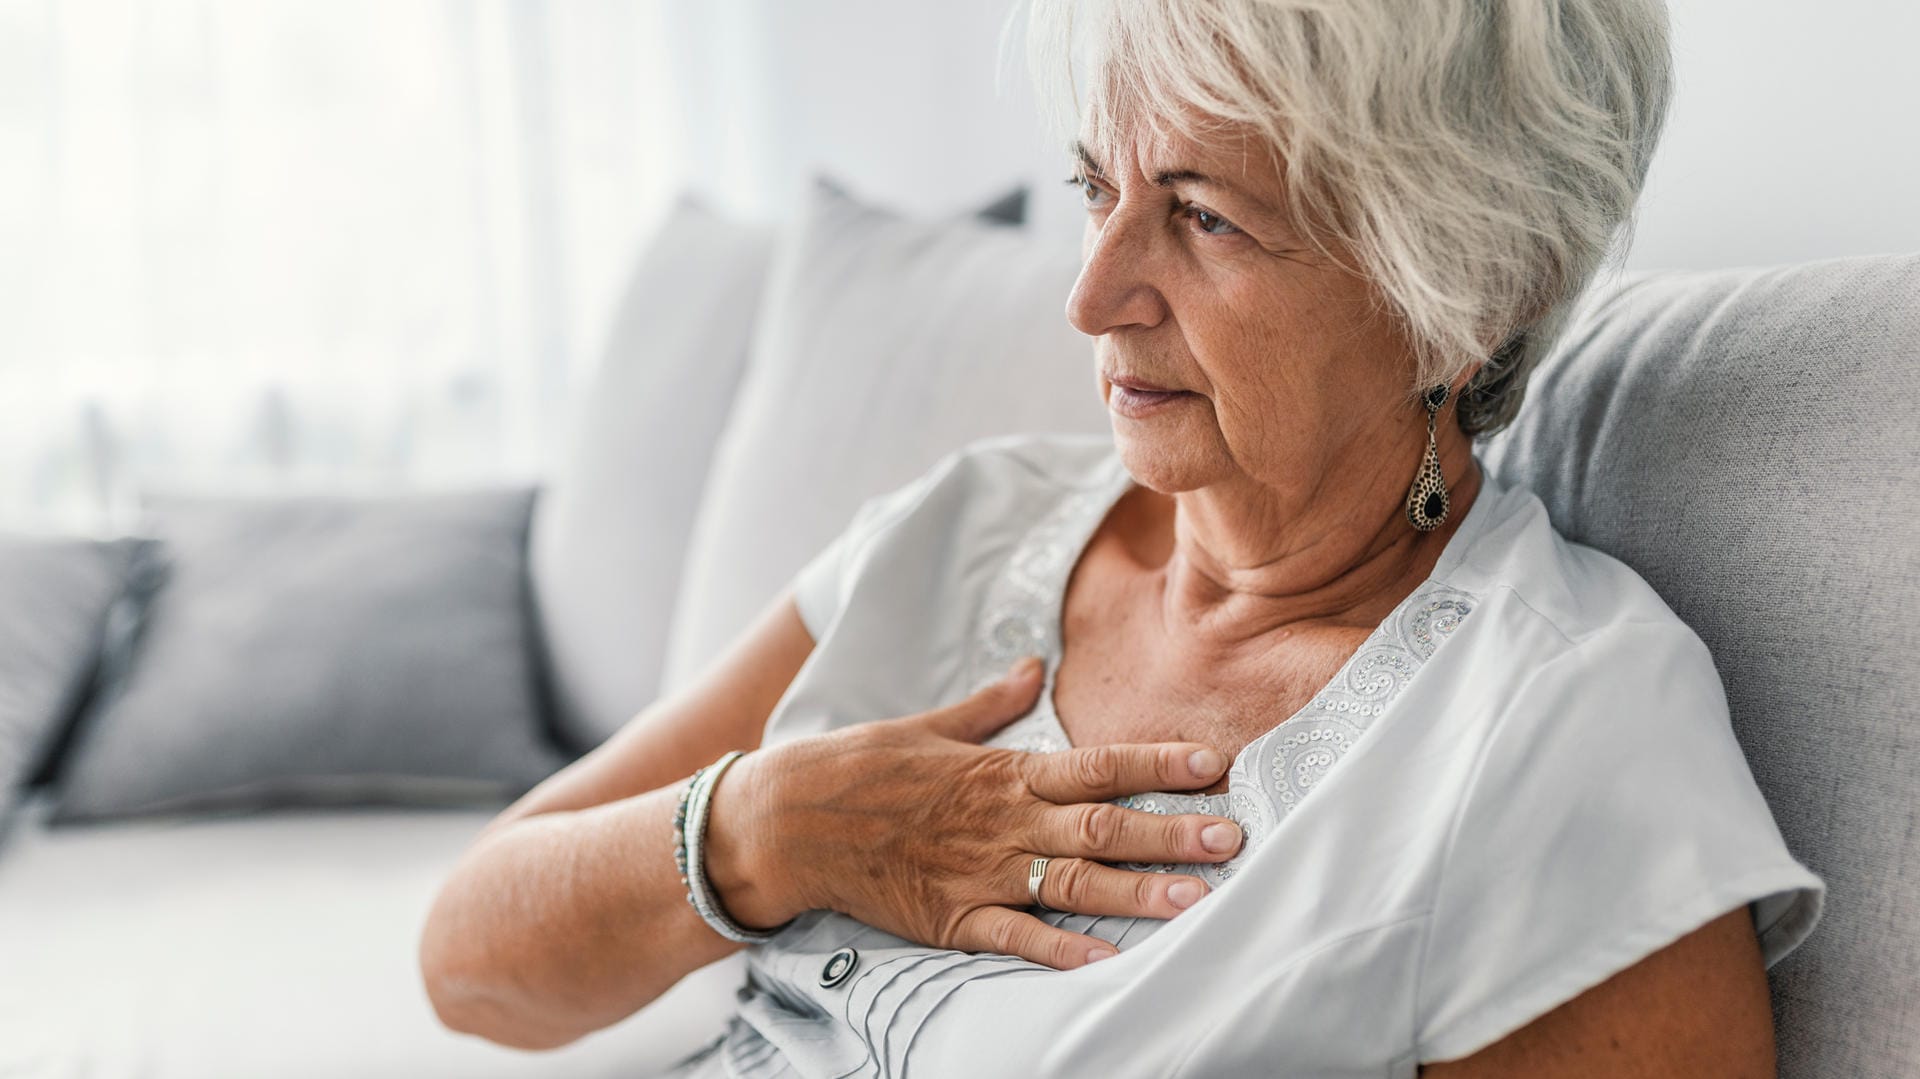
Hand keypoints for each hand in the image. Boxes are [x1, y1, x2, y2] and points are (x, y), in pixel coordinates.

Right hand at [706, 656, 1244, 969]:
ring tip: (1197, 901)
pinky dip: (1063, 952)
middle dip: (1172, 832)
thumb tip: (1032, 668)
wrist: (789, 821)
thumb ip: (990, 705)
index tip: (1213, 764)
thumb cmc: (859, 768)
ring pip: (1074, 885)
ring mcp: (980, 873)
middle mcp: (1003, 823)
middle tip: (1233, 839)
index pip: (1097, 765)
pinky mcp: (952, 918)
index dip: (1158, 764)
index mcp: (1003, 772)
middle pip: (1103, 828)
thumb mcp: (929, 724)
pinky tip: (1109, 962)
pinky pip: (1017, 938)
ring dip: (1138, 893)